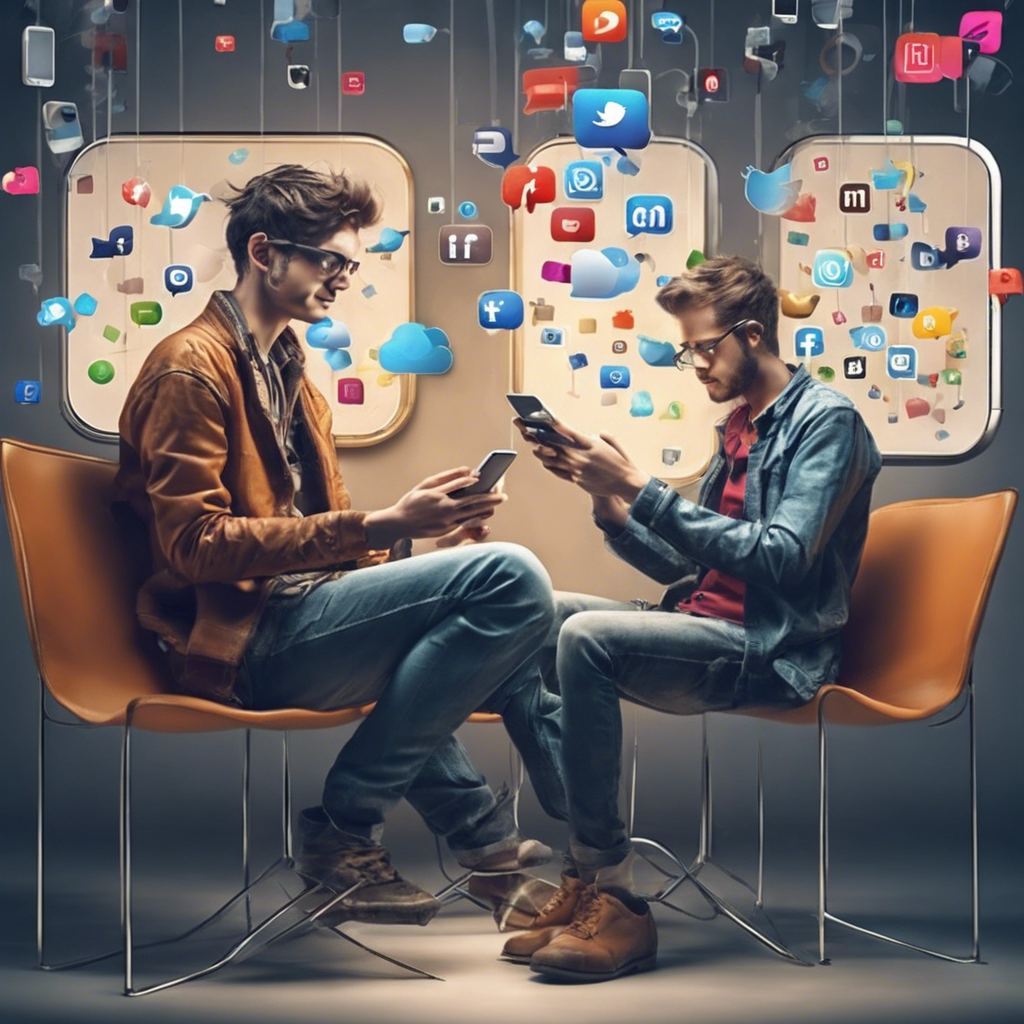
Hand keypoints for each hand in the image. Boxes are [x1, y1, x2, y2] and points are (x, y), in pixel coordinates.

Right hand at [365, 467, 506, 547]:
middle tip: (503, 496)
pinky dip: (476, 517)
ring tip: (497, 503)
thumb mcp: (425, 484)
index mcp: (438, 495)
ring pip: (472, 515)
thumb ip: (446, 477)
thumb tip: (466, 471)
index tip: (483, 476)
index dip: (474, 481)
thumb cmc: (411, 501)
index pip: (461, 485)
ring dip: (486, 509)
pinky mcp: (447, 530)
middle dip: (490, 498)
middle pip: (472, 502)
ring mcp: (446, 522)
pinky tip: (484, 513)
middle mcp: (444, 509)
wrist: (398, 524)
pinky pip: (466, 522)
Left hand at [516, 418, 650, 500]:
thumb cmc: (619, 460)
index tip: (537, 416)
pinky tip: (543, 459)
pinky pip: (556, 471)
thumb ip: (594, 436)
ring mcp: (575, 469)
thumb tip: (584, 434)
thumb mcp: (609, 441)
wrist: (625, 482)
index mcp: (588, 444)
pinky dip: (548, 464)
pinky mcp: (575, 479)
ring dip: (539, 450)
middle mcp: (579, 456)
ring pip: (550, 459)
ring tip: (531, 443)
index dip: (548, 423)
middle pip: (551, 444)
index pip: (564, 431)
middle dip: (535, 434)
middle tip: (523, 427)